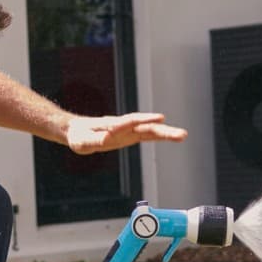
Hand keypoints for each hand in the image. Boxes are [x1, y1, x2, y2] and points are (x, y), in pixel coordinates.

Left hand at [65, 112, 187, 154]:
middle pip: (147, 127)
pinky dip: (159, 134)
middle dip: (164, 131)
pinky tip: (171, 135)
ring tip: (183, 135)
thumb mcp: (83, 142)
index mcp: (113, 127)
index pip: (130, 122)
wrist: (77, 131)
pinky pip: (147, 134)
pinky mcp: (129, 136)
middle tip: (183, 134)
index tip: (160, 118)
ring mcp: (128, 131)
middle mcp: (124, 127)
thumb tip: (108, 138)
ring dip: (166, 132)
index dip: (145, 120)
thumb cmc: (79, 137)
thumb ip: (95, 140)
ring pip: (150, 130)